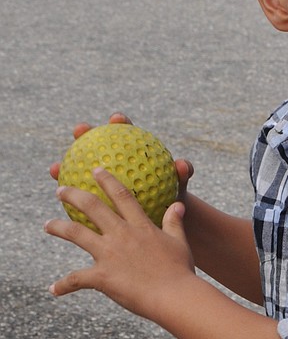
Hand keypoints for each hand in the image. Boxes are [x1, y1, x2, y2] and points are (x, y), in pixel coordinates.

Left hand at [45, 166, 196, 323]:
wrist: (174, 296)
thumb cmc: (181, 272)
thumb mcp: (180, 243)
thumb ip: (175, 223)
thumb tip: (179, 204)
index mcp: (141, 227)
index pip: (122, 196)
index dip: (107, 180)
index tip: (96, 170)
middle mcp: (121, 235)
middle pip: (92, 207)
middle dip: (73, 195)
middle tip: (61, 189)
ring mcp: (109, 254)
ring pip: (76, 233)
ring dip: (58, 227)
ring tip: (47, 225)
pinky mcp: (102, 277)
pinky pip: (76, 279)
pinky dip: (63, 285)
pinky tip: (54, 289)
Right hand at [49, 112, 193, 196]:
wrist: (163, 218)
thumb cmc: (171, 198)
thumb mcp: (178, 188)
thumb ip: (181, 175)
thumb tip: (183, 165)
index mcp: (134, 154)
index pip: (127, 133)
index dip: (121, 124)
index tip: (117, 120)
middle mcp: (114, 161)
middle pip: (97, 143)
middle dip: (84, 134)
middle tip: (79, 131)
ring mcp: (102, 178)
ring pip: (81, 168)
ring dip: (66, 165)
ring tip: (54, 168)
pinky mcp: (95, 196)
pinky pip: (81, 195)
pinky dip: (71, 196)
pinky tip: (59, 199)